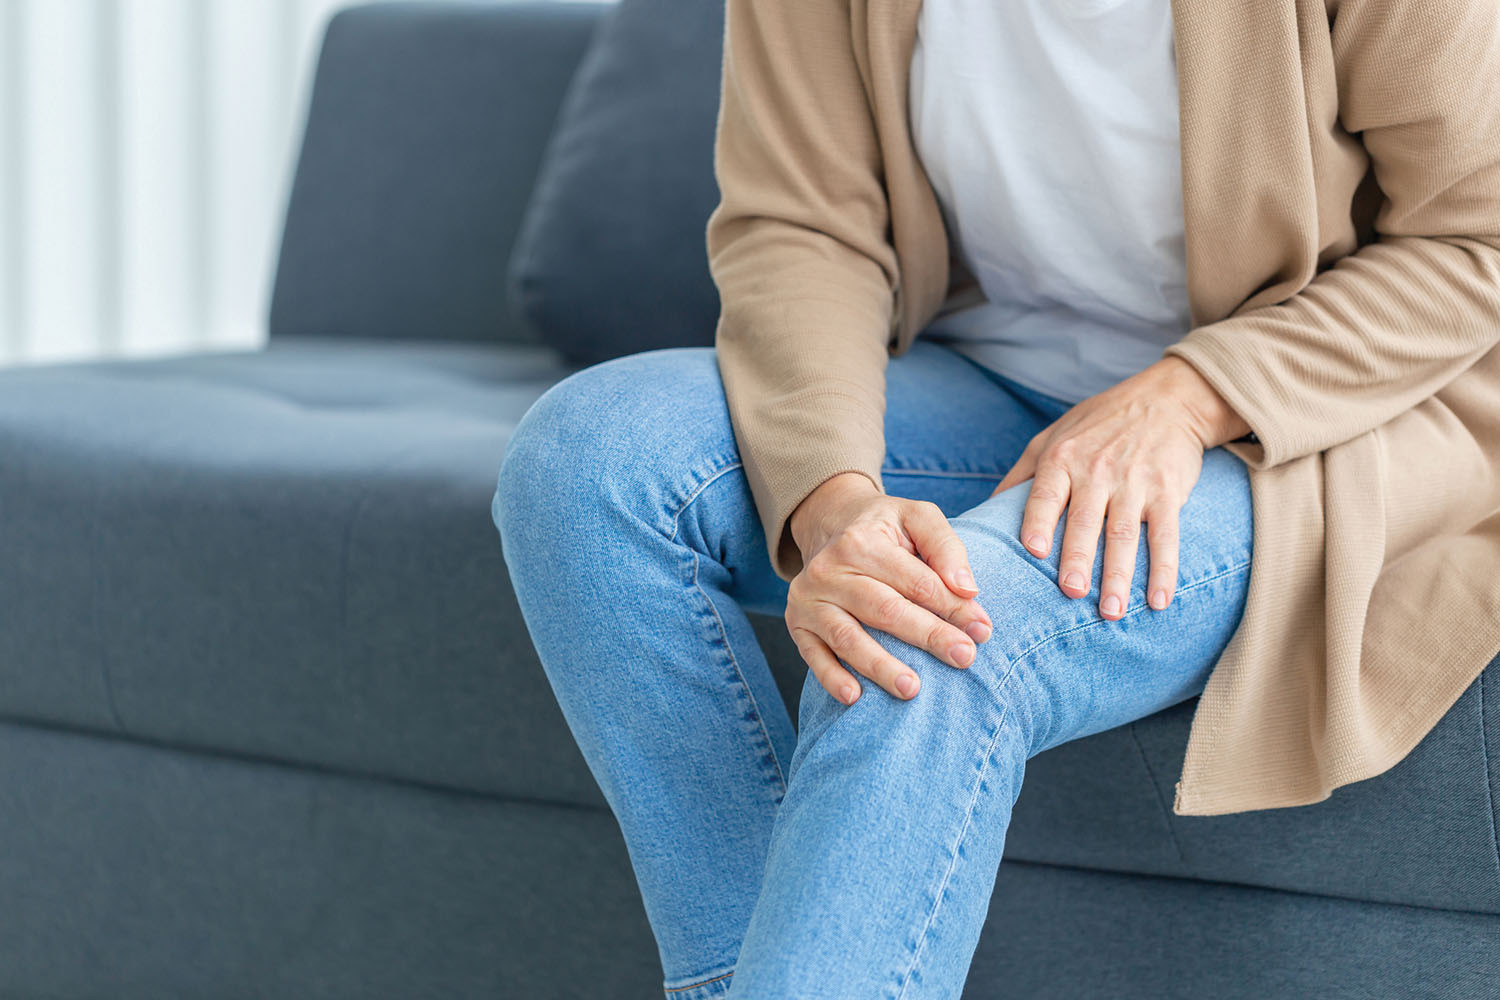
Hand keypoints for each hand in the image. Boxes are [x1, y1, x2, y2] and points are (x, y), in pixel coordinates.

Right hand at [784, 472, 993, 704]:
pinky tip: (855, 697)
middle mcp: (829, 569)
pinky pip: (813, 655)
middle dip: (928, 636)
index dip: (952, 608)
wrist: (831, 524)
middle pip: (885, 610)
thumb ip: (945, 546)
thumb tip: (966, 588)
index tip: (982, 631)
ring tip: (913, 689)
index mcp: (862, 541)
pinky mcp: (798, 623)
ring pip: (848, 638)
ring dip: (881, 666)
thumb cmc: (885, 528)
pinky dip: (831, 678)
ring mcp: (809, 599)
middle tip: (964, 658)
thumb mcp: (918, 518)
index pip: (916, 582)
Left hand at [987, 357, 1246, 620]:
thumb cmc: (1099, 422)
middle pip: (1085, 521)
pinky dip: (1165, 570)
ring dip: (1120, 576)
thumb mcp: (1052, 436)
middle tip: (1072, 593)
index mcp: (1062, 459)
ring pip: (1124, 535)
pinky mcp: (1167, 492)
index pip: (1046, 494)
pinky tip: (1159, 601)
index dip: (1040, 521)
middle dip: (1079, 558)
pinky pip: (1166, 535)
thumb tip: (985, 513)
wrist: (1165, 398)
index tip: (1034, 551)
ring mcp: (1134, 483)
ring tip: (1112, 613)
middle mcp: (1097, 471)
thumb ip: (1021, 475)